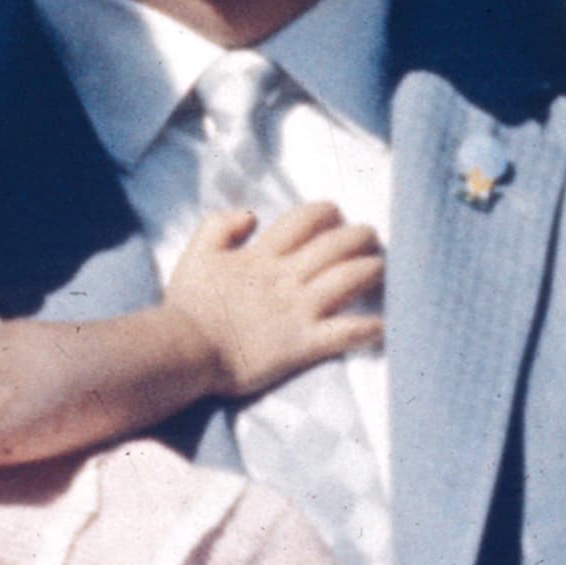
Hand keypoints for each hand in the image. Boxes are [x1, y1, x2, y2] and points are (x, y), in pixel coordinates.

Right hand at [165, 204, 384, 394]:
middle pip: (335, 246)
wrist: (183, 351)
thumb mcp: (195, 254)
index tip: (336, 215)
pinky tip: (382, 325)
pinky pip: (344, 333)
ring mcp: (298, 311)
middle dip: (359, 237)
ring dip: (371, 271)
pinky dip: (367, 328)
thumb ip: (219, 226)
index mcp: (262, 256)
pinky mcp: (302, 345)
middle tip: (370, 237)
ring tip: (382, 268)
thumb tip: (250, 214)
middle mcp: (286, 278)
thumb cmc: (187, 307)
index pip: (304, 220)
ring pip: (347, 280)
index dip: (326, 213)